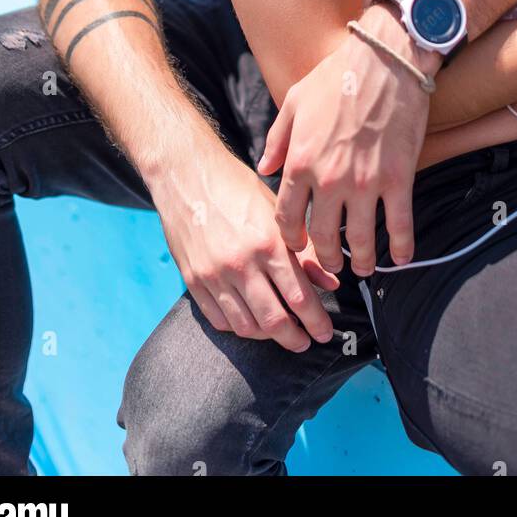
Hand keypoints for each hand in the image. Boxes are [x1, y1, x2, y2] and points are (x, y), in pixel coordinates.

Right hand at [149, 129, 339, 352]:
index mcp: (268, 242)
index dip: (316, 321)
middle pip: (274, 320)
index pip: (299, 296)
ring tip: (281, 333)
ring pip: (247, 326)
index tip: (325, 332)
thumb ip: (305, 249)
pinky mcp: (193, 281)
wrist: (186, 174)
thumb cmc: (236, 187)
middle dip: (295, 338)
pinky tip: (251, 321)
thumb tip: (330, 282)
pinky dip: (239, 327)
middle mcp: (241, 263)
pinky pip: (220, 319)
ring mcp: (214, 275)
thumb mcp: (276, 211)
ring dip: (268, 337)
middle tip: (306, 341)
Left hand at [258, 11, 433, 275]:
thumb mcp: (295, 102)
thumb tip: (263, 168)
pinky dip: (402, 247)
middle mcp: (330, 180)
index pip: (287, 217)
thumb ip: (277, 140)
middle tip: (331, 264)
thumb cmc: (337, 76)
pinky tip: (402, 259)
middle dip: (325, 256)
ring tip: (362, 268)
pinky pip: (400, 225)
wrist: (385, 59)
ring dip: (361, 261)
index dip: (290, 238)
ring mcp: (366, 183)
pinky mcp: (399, 179)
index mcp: (300, 162)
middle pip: (323, 237)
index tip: (298, 244)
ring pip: (361, 240)